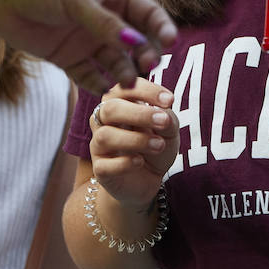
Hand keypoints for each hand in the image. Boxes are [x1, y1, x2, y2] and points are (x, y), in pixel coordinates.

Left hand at [0, 0, 176, 93]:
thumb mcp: (76, 0)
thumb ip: (105, 24)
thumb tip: (137, 43)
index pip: (148, 13)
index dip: (161, 28)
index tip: (171, 43)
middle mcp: (106, 19)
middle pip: (137, 42)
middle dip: (146, 54)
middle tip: (148, 67)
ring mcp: (88, 40)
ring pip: (116, 62)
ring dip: (124, 72)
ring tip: (127, 83)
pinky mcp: (68, 58)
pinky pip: (90, 75)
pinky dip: (99, 84)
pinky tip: (105, 90)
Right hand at [88, 79, 177, 212]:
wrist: (149, 180)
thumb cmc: (157, 146)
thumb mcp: (169, 129)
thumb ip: (166, 118)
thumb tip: (162, 113)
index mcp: (121, 103)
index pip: (125, 88)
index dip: (146, 91)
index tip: (170, 100)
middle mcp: (105, 121)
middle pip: (109, 108)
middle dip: (139, 113)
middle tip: (163, 121)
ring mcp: (99, 145)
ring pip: (105, 136)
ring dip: (136, 140)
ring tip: (159, 145)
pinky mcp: (100, 169)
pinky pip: (105, 164)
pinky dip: (125, 163)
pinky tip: (140, 162)